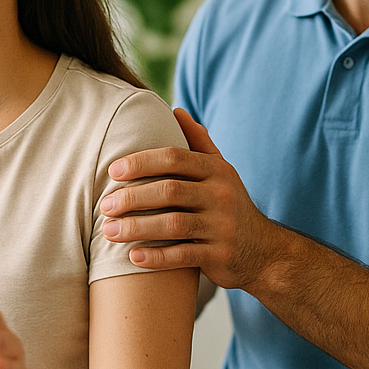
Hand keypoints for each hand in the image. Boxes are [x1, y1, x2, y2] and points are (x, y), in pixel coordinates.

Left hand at [101, 108, 273, 290]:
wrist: (264, 251)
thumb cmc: (229, 206)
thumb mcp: (221, 172)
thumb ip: (199, 143)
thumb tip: (176, 110)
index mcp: (217, 170)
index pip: (174, 158)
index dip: (141, 162)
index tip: (112, 171)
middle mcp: (221, 195)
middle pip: (169, 191)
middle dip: (132, 197)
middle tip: (104, 206)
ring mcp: (222, 226)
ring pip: (173, 224)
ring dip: (136, 228)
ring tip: (108, 231)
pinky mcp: (220, 255)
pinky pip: (183, 255)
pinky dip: (157, 258)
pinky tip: (133, 257)